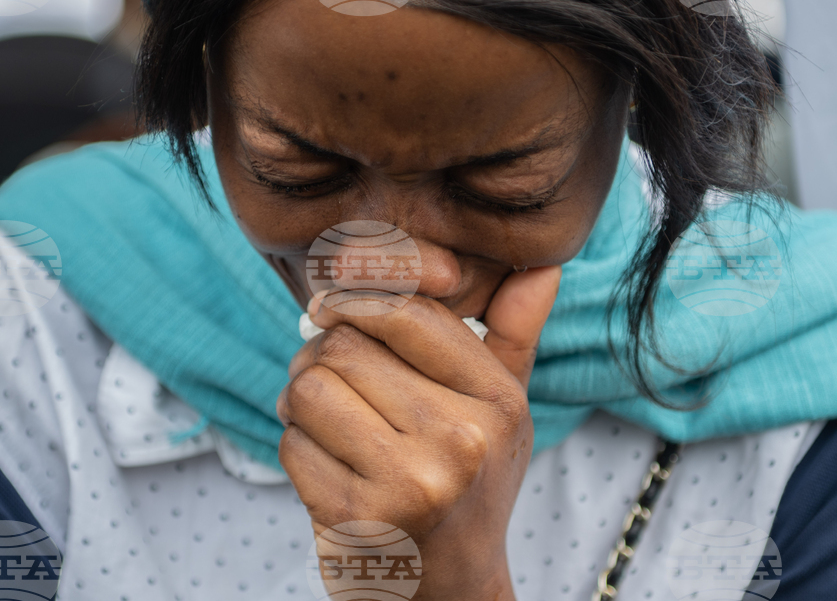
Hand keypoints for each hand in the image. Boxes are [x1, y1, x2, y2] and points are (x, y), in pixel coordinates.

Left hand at [277, 265, 561, 600]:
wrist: (448, 587)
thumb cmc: (471, 482)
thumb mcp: (504, 411)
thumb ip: (515, 334)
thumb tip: (543, 267)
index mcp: (496, 401)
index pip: (409, 312)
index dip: (357, 296)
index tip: (331, 303)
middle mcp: (459, 440)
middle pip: (346, 345)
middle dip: (323, 352)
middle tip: (331, 374)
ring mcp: (407, 482)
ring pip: (311, 388)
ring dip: (302, 397)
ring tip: (325, 416)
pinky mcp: (354, 517)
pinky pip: (293, 441)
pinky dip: (298, 445)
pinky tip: (326, 462)